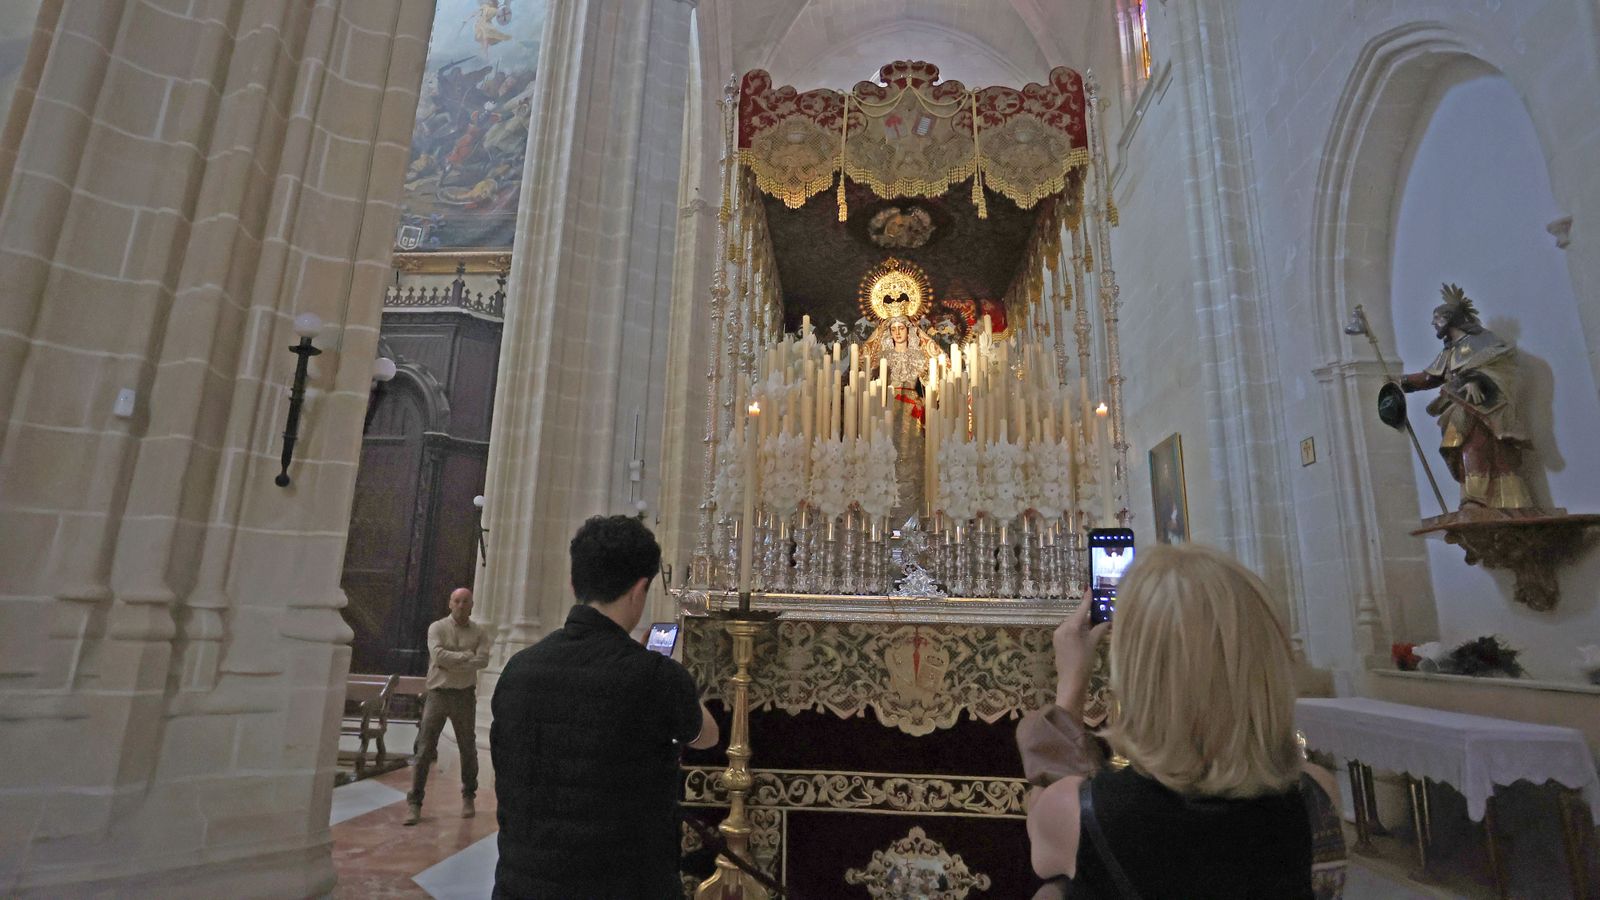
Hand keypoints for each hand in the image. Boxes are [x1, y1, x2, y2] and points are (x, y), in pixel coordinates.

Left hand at [1054, 598, 1109, 712]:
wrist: (1071, 680)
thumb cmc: (1084, 662)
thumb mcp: (1094, 643)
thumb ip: (1100, 629)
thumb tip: (1109, 621)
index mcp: (1072, 626)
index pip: (1082, 609)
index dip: (1087, 599)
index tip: (1089, 589)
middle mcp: (1062, 627)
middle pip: (1077, 616)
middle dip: (1087, 615)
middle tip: (1100, 614)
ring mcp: (1058, 634)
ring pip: (1073, 623)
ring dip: (1082, 624)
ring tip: (1094, 627)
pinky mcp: (1057, 640)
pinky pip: (1068, 630)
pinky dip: (1077, 630)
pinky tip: (1085, 635)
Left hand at [1460, 381, 1484, 404]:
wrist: (1474, 380)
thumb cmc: (1469, 384)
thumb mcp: (1465, 386)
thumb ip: (1461, 389)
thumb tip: (1457, 391)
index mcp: (1469, 391)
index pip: (1468, 395)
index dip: (1467, 398)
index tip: (1467, 402)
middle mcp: (1473, 391)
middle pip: (1474, 396)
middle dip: (1475, 399)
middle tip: (1476, 404)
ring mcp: (1477, 391)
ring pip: (1478, 396)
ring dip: (1479, 399)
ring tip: (1479, 403)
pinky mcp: (1479, 391)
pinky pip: (1481, 394)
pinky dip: (1482, 396)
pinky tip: (1483, 400)